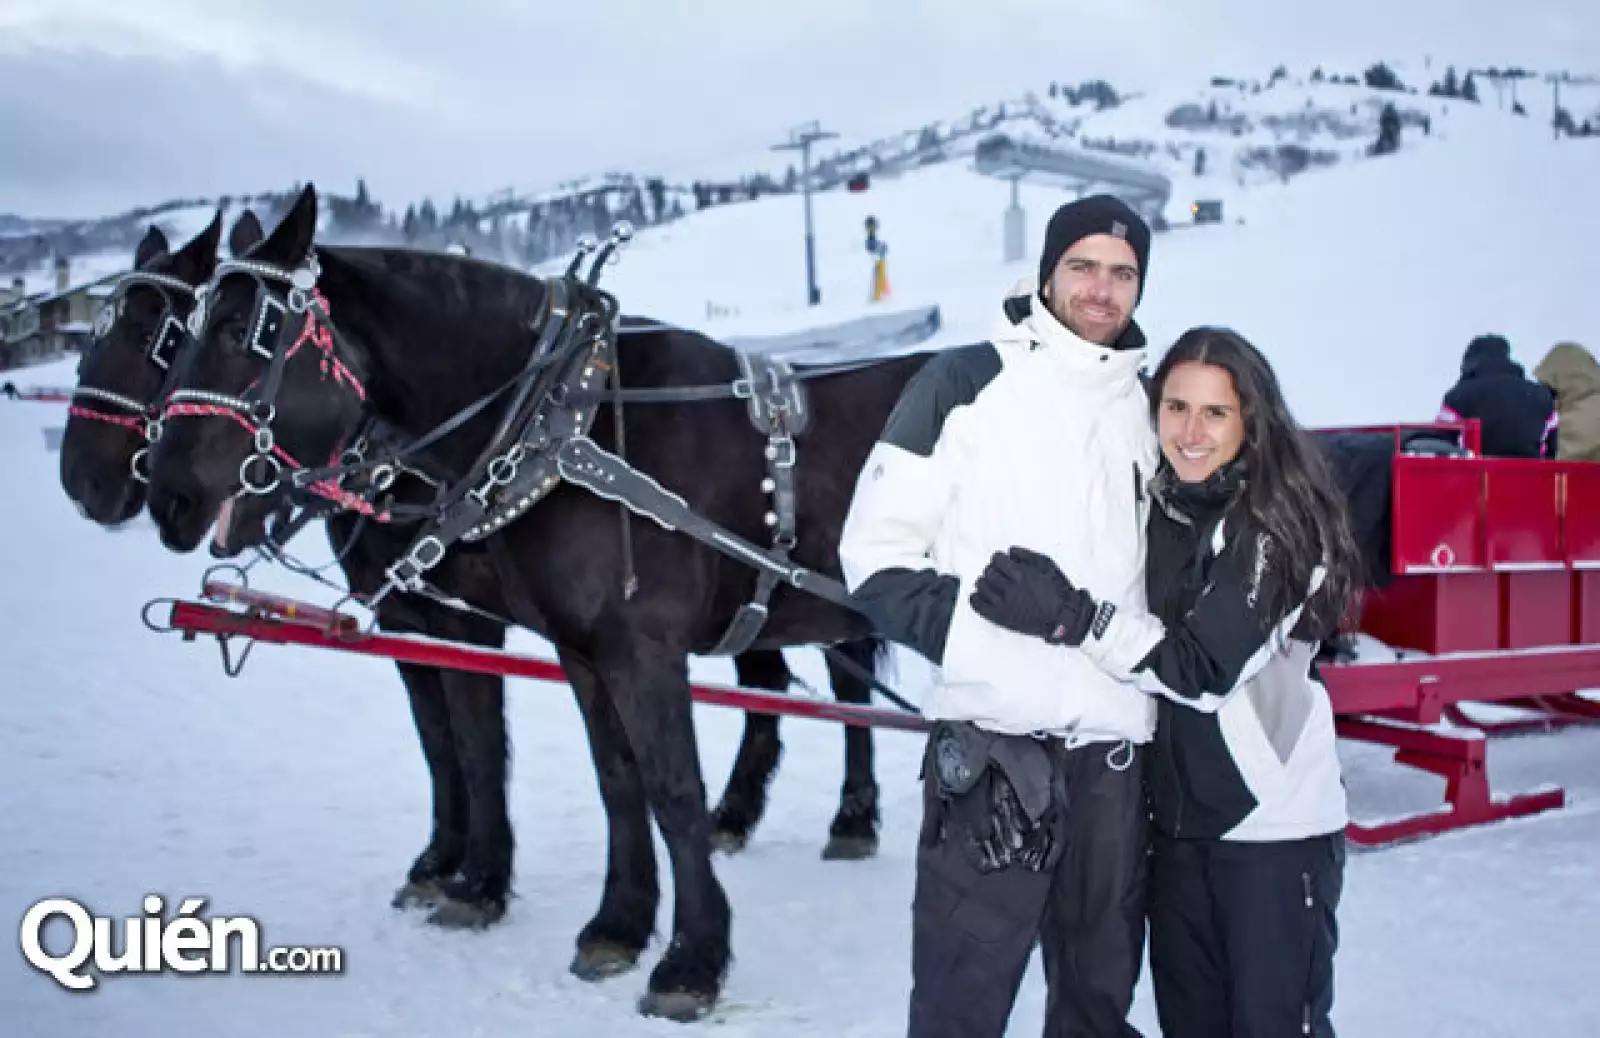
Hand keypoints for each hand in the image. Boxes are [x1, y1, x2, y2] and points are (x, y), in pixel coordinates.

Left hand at [970, 546, 1096, 645]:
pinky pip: (977, 605)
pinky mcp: (1000, 618)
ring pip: (981, 586)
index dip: (998, 559)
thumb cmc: (1057, 591)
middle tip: (999, 575)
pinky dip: (976, 598)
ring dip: (985, 583)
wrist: (1063, 619)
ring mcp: (1004, 605)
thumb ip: (1027, 555)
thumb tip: (1009, 550)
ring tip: (992, 586)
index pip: (996, 559)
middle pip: (988, 572)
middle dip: (993, 571)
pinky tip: (982, 596)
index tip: (1002, 562)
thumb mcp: (1048, 566)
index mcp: (1022, 575)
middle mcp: (1011, 590)